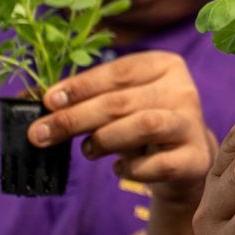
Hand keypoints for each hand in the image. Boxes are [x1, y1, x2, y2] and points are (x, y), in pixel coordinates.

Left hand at [26, 51, 215, 203]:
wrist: (185, 162)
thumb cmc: (143, 125)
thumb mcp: (122, 104)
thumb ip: (91, 98)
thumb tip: (39, 102)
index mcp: (165, 65)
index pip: (118, 71)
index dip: (81, 86)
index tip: (47, 100)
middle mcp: (184, 90)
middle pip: (122, 101)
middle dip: (75, 118)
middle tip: (40, 134)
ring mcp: (192, 124)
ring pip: (143, 125)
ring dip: (104, 139)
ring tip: (87, 150)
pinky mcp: (195, 158)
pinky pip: (156, 164)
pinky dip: (130, 169)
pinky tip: (119, 169)